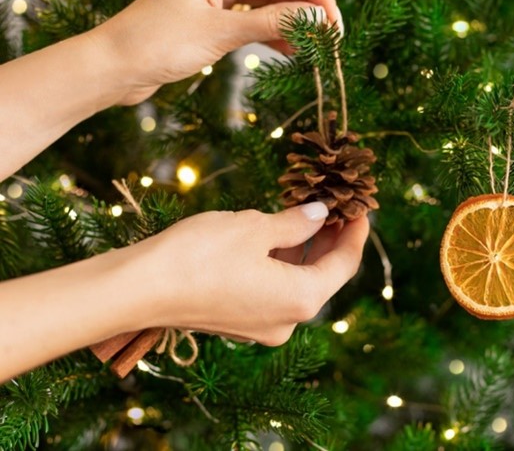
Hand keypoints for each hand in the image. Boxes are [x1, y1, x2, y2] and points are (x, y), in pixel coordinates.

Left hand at [94, 0, 341, 104]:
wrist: (115, 67)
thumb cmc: (158, 42)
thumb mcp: (222, 32)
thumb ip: (274, 22)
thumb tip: (319, 19)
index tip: (334, 24)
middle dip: (306, 8)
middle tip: (330, 40)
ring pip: (270, 0)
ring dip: (292, 22)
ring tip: (314, 49)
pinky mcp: (213, 14)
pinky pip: (254, 17)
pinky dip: (273, 32)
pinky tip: (291, 51)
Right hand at [137, 202, 367, 345]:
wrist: (137, 290)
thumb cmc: (200, 255)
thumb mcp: (256, 228)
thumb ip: (296, 223)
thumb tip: (319, 214)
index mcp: (300, 300)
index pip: (344, 265)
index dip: (355, 233)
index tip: (360, 208)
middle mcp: (286, 321)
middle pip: (321, 275)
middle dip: (328, 239)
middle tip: (333, 204)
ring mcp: (260, 326)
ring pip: (294, 281)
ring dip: (302, 249)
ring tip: (306, 211)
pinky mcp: (237, 322)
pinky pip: (271, 289)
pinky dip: (279, 262)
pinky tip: (275, 234)